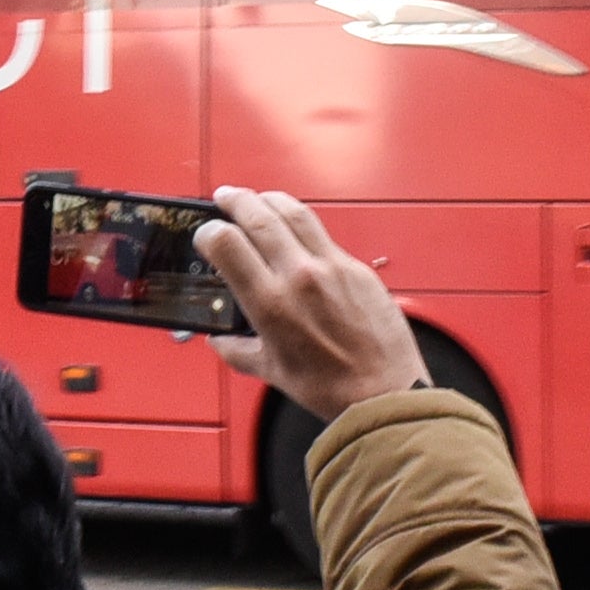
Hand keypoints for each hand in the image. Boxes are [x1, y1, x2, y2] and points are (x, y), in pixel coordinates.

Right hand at [195, 188, 429, 420]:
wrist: (383, 391)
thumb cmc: (332, 387)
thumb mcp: (271, 371)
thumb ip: (237, 351)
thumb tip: (220, 341)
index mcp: (270, 303)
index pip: (226, 243)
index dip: (209, 232)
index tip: (206, 235)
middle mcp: (299, 277)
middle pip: (259, 215)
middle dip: (236, 200)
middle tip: (226, 198)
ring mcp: (331, 267)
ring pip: (294, 212)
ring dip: (269, 200)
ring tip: (258, 199)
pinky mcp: (356, 267)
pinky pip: (323, 233)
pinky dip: (301, 223)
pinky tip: (295, 227)